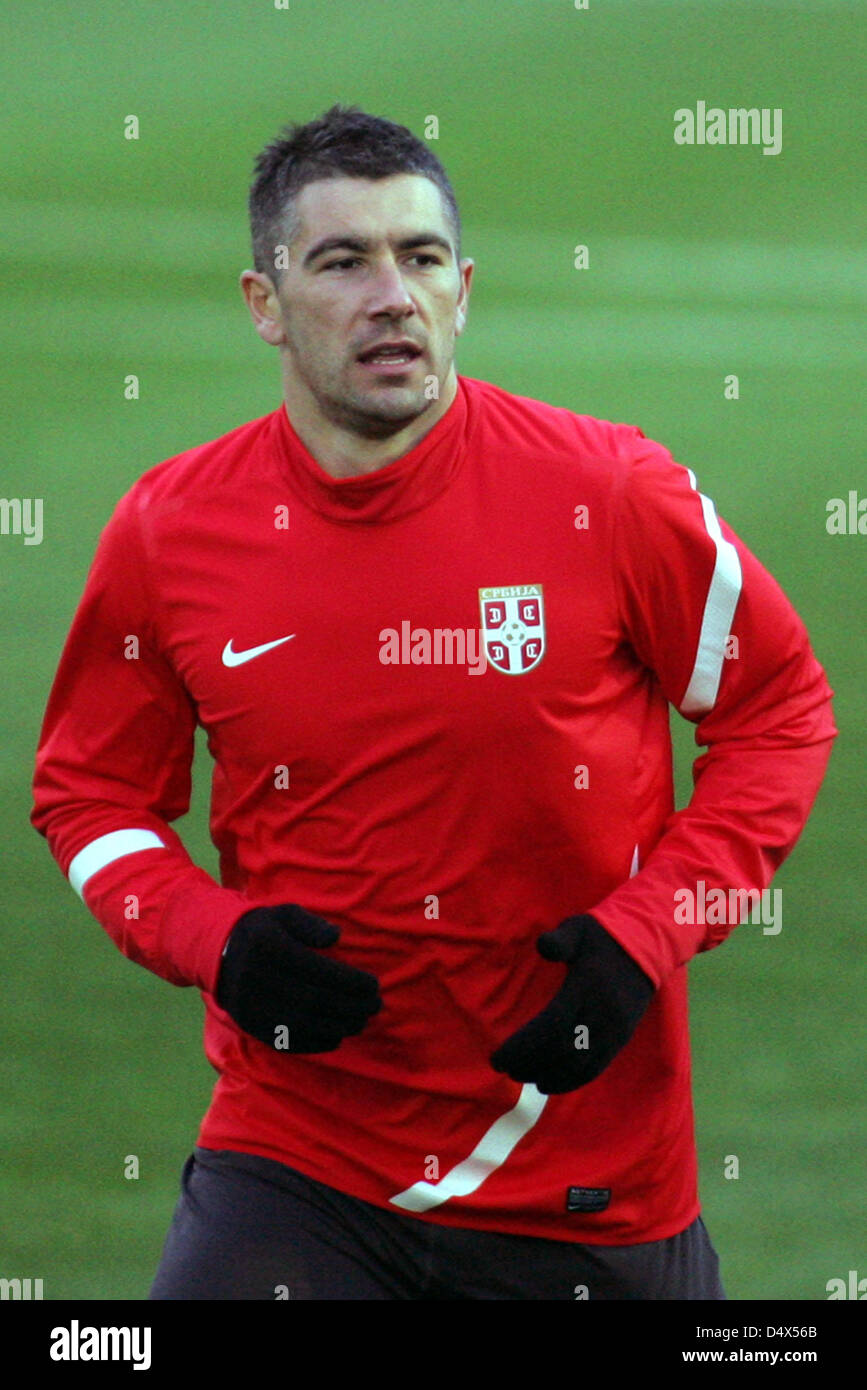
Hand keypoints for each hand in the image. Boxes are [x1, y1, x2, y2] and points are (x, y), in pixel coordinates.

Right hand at [215, 904, 381, 1052]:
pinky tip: (336, 1036)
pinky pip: (285, 1040)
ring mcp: (250, 1005)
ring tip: (361, 1021)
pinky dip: (315, 1042)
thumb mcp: (285, 914)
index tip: (374, 985)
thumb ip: (311, 924)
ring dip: (338, 1026)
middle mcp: (256, 977)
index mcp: (268, 946)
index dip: (350, 981)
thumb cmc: (264, 929)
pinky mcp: (248, 1024)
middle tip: (375, 1006)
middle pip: (313, 1000)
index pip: (317, 970)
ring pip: (301, 1024)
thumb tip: (336, 937)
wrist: (219, 952)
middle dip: (350, 1006)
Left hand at [490, 914, 653, 1093]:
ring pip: (580, 1064)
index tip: (498, 1058)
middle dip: (531, 1064)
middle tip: (505, 1071)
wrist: (647, 945)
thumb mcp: (579, 928)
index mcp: (587, 987)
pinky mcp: (621, 1037)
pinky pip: (597, 1067)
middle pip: (562, 1050)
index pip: (551, 1026)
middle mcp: (602, 1013)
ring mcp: (614, 1028)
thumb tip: (543, 946)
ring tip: (526, 1079)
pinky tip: (552, 1084)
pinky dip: (573, 1080)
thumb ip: (560, 939)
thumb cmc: (603, 936)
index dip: (524, 1047)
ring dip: (551, 1077)